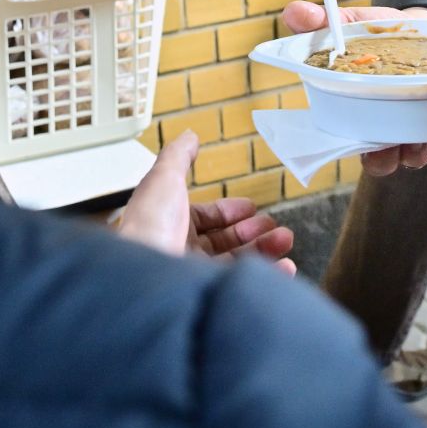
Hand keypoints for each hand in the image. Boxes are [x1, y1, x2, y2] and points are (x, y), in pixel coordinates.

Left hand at [116, 131, 296, 274]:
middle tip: (276, 228)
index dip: (229, 212)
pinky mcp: (208, 292)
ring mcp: (194, 274)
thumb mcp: (164, 178)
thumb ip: (179, 156)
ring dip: (264, 250)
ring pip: (236, 261)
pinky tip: (284, 267)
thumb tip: (190, 135)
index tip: (252, 207)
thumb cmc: (150, 224)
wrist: (141, 274)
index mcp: (171, 222)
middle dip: (253, 231)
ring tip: (285, 241)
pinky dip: (266, 276)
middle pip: (224, 241)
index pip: (205, 218)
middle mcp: (181, 249)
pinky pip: (240, 284)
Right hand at [279, 1, 426, 174]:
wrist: (426, 22)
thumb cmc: (383, 31)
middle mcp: (384, 123)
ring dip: (419, 152)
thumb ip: (325, 22)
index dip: (357, 148)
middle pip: (381, 160)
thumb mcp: (355, 22)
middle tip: (396, 144)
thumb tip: (293, 12)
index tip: (365, 142)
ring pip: (414, 155)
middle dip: (388, 159)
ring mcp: (414, 122)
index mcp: (357, 108)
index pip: (350, 142)